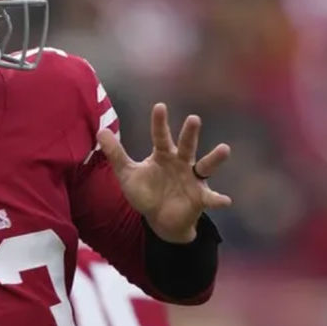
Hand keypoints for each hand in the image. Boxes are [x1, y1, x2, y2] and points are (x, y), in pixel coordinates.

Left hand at [97, 103, 230, 242]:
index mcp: (163, 155)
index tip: (160, 106)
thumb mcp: (128, 173)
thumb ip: (116, 153)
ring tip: (224, 149)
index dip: (160, 122)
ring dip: (214, 159)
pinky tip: (225, 201)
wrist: (160, 219)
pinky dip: (218, 199)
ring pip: (205, 166)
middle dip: (189, 134)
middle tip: (193, 119)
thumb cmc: (147, 192)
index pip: (160, 136)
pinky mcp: (200, 198)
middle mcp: (181, 163)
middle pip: (186, 146)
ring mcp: (193, 179)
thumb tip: (100, 130)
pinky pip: (211, 198)